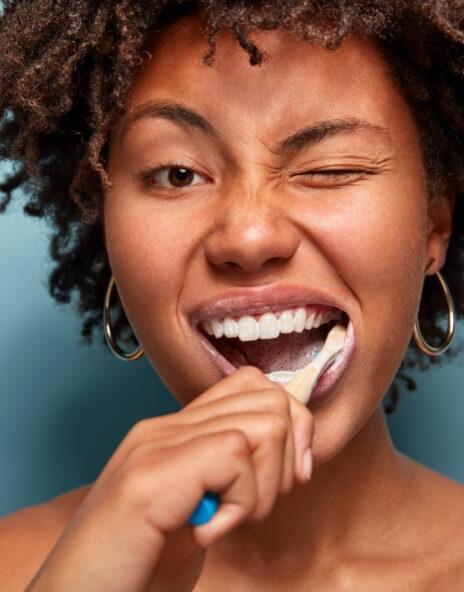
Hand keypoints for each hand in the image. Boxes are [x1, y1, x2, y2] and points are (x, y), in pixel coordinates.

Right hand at [26, 366, 313, 591]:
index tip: (284, 481)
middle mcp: (165, 428)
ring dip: (263, 487)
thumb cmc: (138, 568)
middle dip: (285, 460)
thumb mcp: (198, 512)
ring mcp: (156, 445)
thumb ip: (227, 475)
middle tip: (250, 506)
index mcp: (176, 433)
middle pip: (270, 398)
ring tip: (226, 520)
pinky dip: (241, 505)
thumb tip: (289, 453)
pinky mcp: (152, 475)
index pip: (254, 387)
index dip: (291, 428)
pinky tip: (205, 534)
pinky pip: (237, 455)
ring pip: (264, 424)